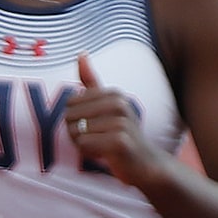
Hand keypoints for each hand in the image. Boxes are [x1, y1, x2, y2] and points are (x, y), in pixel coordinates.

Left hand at [71, 54, 167, 187]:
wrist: (147, 165)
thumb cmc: (123, 135)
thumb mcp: (109, 105)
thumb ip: (92, 81)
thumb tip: (81, 53)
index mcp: (115, 94)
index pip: (70, 103)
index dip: (78, 119)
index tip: (98, 126)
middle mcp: (119, 105)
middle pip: (70, 116)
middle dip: (78, 132)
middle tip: (100, 139)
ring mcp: (121, 123)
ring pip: (76, 132)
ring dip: (84, 144)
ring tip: (103, 147)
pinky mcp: (120, 142)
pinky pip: (84, 145)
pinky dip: (90, 154)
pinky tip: (106, 155)